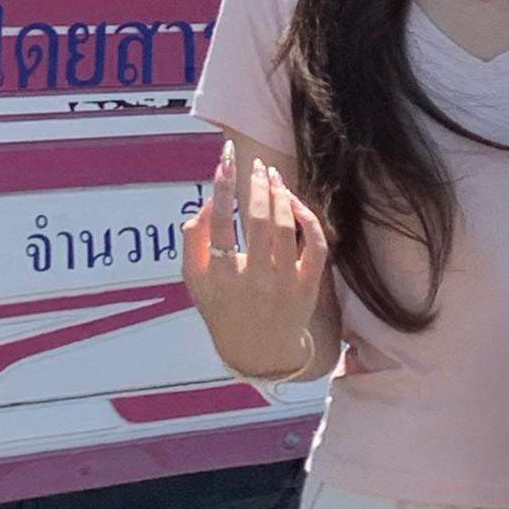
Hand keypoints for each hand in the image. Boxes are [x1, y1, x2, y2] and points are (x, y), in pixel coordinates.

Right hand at [183, 144, 330, 379]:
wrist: (258, 352)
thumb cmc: (222, 307)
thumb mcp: (195, 280)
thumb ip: (193, 239)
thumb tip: (211, 200)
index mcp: (219, 276)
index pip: (219, 221)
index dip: (223, 184)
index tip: (227, 156)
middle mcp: (252, 280)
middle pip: (257, 219)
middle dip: (257, 183)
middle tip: (255, 163)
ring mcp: (283, 284)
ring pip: (286, 227)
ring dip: (280, 194)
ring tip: (272, 177)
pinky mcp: (307, 287)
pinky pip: (315, 245)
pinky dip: (308, 220)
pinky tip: (296, 203)